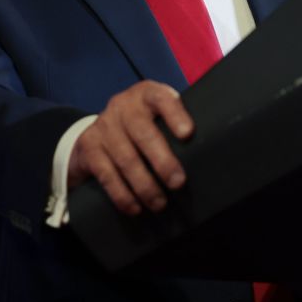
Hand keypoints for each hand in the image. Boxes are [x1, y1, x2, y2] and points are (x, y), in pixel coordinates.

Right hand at [67, 81, 194, 215]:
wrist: (97, 131)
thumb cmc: (144, 125)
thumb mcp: (159, 116)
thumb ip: (179, 126)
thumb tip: (213, 150)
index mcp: (147, 94)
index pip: (162, 98)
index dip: (175, 114)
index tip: (188, 133)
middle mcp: (123, 106)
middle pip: (143, 132)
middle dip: (162, 160)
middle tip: (179, 183)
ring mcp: (103, 126)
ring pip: (125, 158)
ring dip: (144, 185)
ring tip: (160, 203)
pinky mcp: (88, 147)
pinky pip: (106, 174)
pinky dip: (122, 194)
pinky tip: (135, 208)